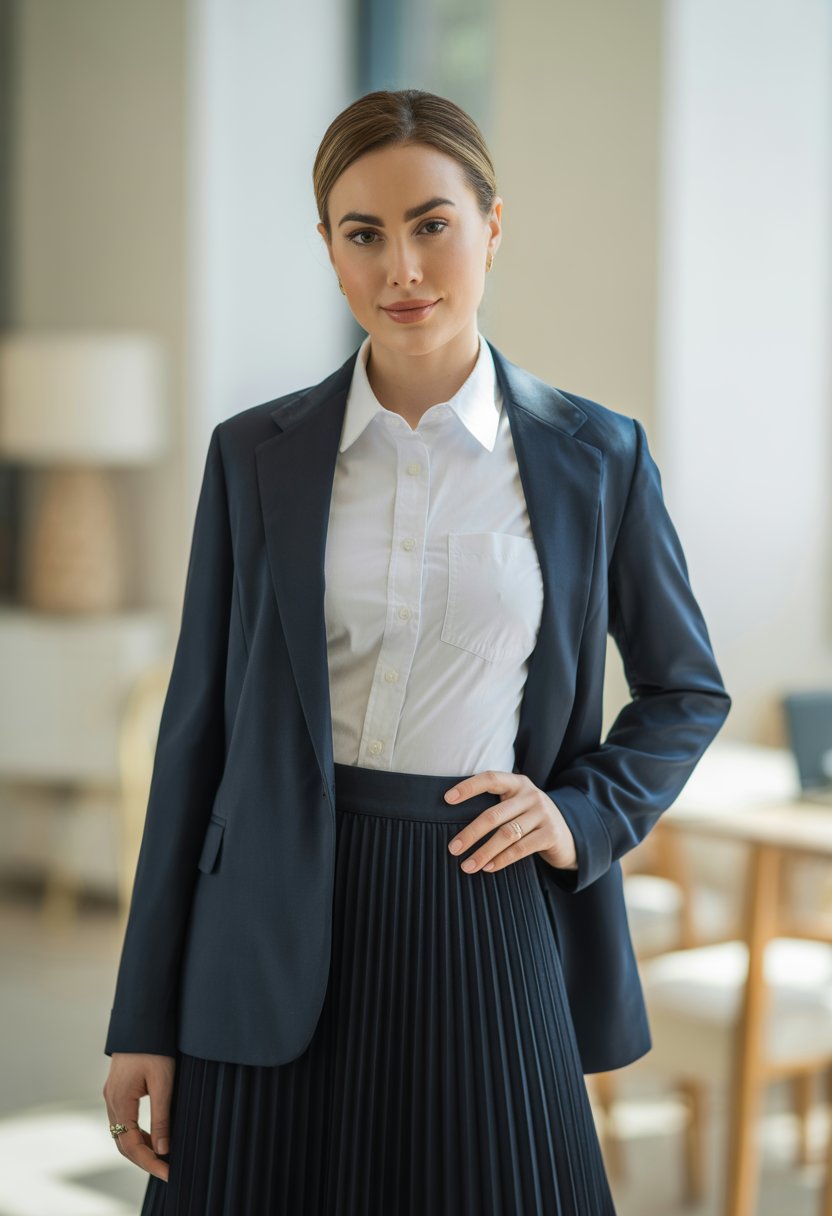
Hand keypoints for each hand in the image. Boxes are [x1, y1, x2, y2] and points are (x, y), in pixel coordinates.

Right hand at [103, 1053, 175, 1180]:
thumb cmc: (155, 1047)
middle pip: (122, 1142)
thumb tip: (163, 1149)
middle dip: (144, 1159)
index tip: (168, 1172)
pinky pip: (123, 1120)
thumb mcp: (163, 1082)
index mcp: (119, 1100)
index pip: (131, 1144)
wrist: (143, 1019)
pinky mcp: (117, 1090)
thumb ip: (162, 1116)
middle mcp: (111, 1100)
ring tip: (162, 1158)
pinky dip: (136, 1133)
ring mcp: (111, 1095)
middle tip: (167, 1171)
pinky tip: (152, 1136)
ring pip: (121, 1133)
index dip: (149, 1162)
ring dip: (140, 1147)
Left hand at [445, 770, 577, 874]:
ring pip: (506, 834)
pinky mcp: (551, 834)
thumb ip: (495, 805)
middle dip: (471, 833)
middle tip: (453, 848)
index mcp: (517, 783)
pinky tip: (488, 867)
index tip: (447, 799)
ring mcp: (543, 813)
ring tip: (466, 865)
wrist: (568, 836)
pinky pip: (521, 849)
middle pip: (494, 814)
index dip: (468, 787)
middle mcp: (531, 795)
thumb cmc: (529, 820)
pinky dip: (501, 859)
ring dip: (483, 852)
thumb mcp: (515, 805)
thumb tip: (452, 820)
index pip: (490, 778)